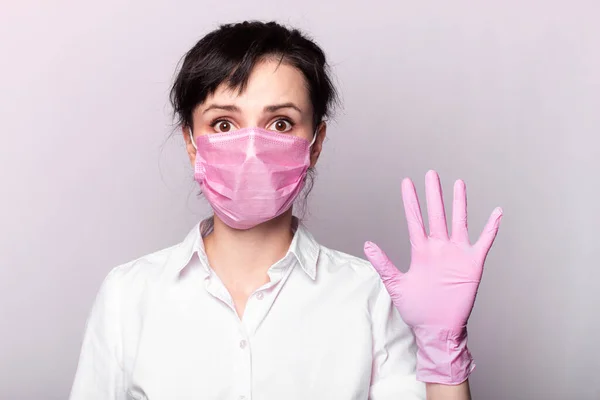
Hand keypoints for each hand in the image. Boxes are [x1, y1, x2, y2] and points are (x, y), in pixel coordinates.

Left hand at [364, 170, 502, 383]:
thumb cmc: (416, 309)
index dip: (410, 201)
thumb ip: (383, 264)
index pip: (414, 219)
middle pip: (436, 214)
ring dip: (459, 203)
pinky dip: (491, 228)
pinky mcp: (472, 263)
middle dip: (433, 194)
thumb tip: (367, 244)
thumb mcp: (396, 285)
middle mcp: (439, 248)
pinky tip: (496, 212)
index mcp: (420, 251)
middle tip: (431, 173)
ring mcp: (456, 254)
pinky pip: (484, 242)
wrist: (437, 328)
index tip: (406, 182)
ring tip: (459, 183)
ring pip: (458, 222)